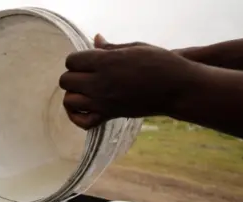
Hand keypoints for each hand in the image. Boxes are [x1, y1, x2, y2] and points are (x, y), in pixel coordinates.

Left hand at [59, 35, 200, 128]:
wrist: (176, 88)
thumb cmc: (159, 63)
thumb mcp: (134, 48)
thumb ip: (109, 47)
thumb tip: (95, 39)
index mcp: (105, 62)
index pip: (71, 61)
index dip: (76, 60)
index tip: (87, 61)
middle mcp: (100, 83)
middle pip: (66, 81)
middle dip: (72, 76)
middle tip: (85, 76)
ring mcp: (103, 101)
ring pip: (69, 101)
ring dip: (72, 95)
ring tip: (84, 91)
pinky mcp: (109, 115)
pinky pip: (82, 121)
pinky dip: (76, 116)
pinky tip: (82, 108)